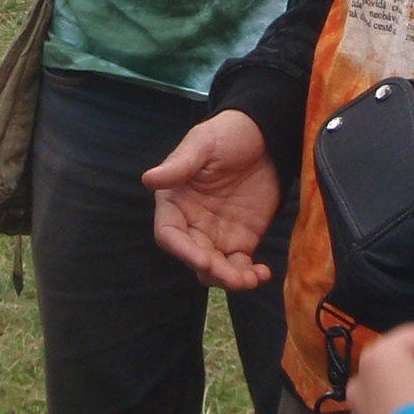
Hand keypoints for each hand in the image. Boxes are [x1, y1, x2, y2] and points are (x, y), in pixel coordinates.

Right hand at [146, 110, 280, 289]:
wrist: (264, 136)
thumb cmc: (226, 134)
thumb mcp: (202, 144)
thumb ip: (179, 165)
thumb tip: (149, 179)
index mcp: (175, 202)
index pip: (170, 234)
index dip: (183, 251)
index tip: (203, 259)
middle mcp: (192, 223)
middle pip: (194, 257)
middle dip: (212, 271)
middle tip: (234, 277)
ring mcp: (217, 234)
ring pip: (216, 269)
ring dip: (231, 280)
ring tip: (251, 279)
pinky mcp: (241, 240)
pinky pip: (240, 266)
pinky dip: (249, 275)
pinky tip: (262, 273)